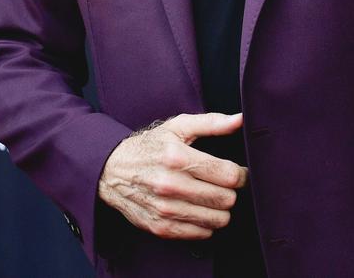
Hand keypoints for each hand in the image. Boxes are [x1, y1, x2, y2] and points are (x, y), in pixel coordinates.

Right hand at [97, 112, 247, 239]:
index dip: (241, 174)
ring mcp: (164, 209)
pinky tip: (200, 209)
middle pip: (225, 199)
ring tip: (214, 197)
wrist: (112, 170)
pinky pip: (200, 234)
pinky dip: (206, 223)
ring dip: (221, 209)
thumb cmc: (151, 145)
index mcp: (177, 157)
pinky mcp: (159, 227)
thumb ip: (212, 122)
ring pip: (216, 220)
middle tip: (225, 184)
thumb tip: (240, 119)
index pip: (228, 175)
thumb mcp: (179, 126)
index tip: (240, 172)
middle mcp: (170, 185)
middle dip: (231, 192)